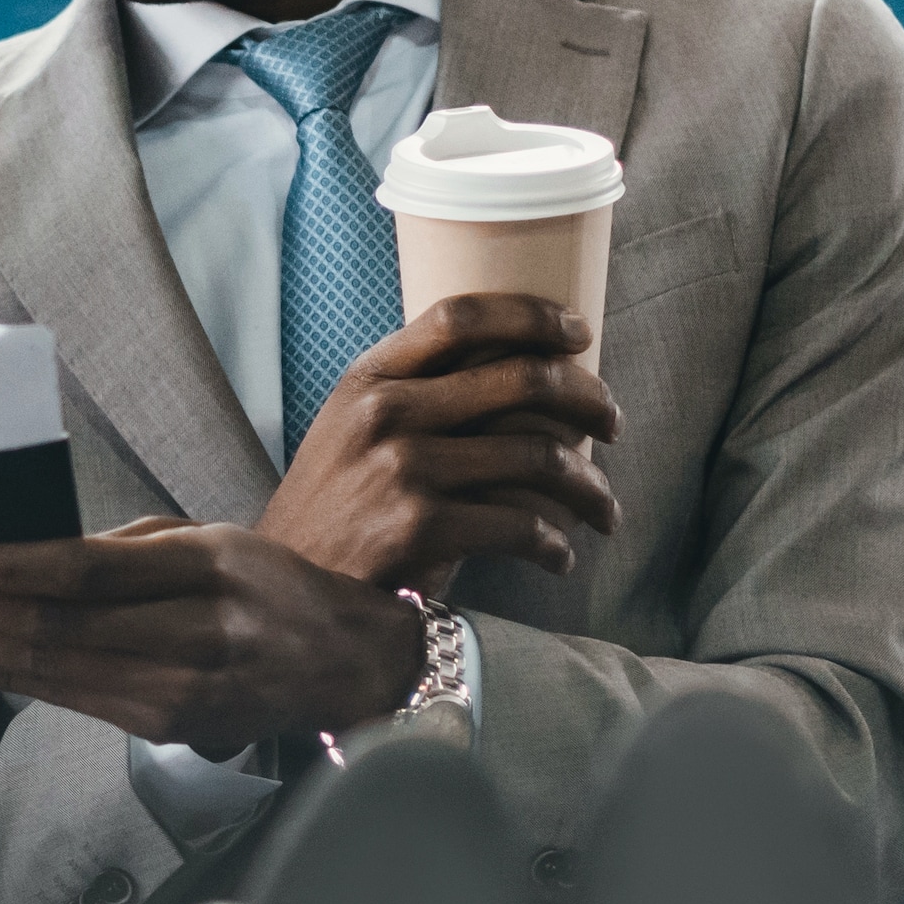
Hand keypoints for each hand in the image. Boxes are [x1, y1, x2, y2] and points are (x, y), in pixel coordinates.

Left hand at [0, 516, 424, 754]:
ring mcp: (182, 689)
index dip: (9, 568)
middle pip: (59, 624)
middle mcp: (196, 632)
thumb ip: (126, 548)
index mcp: (208, 566)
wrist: (347, 665)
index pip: (89, 570)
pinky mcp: (169, 726)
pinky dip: (10, 678)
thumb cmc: (267, 588)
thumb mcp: (212, 542)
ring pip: (57, 668)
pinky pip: (73, 699)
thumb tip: (27, 558)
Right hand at [266, 291, 623, 590]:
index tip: (579, 332)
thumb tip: (518, 370)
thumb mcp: (353, 431)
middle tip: (614, 424)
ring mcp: (403, 467)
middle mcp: (385, 412)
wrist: (289, 589)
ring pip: (539, 456)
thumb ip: (415, 394)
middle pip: (520, 378)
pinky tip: (561, 556)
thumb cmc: (337, 510)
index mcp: (370, 378)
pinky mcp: (421, 527)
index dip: (532, 315)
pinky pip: (522, 524)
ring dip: (589, 487)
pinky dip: (556, 544)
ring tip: (604, 510)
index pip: (461, 316)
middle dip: (588, 399)